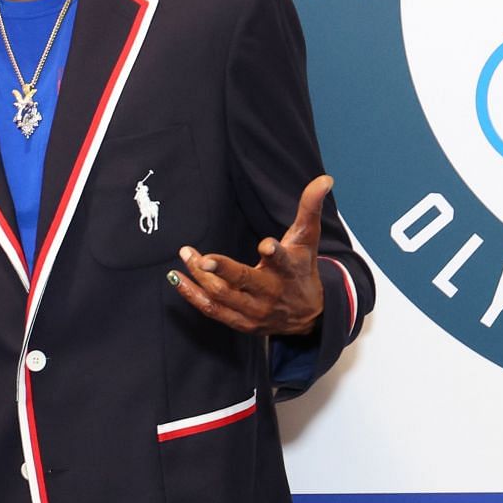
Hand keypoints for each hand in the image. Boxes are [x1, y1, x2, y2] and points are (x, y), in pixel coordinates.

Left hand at [169, 175, 331, 335]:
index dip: (274, 253)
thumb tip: (325, 179)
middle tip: (202, 259)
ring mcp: (254, 310)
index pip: (283, 261)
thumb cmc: (302, 269)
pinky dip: (193, 295)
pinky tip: (177, 279)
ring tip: (186, 255)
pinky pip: (212, 310)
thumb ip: (310, 208)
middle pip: (245, 282)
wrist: (309, 315)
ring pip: (223, 295)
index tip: (266, 245)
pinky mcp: (241, 322)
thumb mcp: (308, 239)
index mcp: (289, 270)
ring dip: (200, 277)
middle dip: (223, 270)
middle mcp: (271, 293)